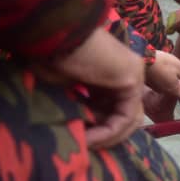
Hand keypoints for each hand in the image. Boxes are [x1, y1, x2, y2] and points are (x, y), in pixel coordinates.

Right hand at [40, 26, 144, 148]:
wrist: (52, 31)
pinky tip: (89, 140)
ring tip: (85, 146)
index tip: (78, 142)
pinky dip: (109, 132)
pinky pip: (127, 116)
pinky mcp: (133, 79)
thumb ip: (74, 108)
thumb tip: (77, 134)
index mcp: (106, 74)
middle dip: (104, 137)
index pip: (111, 110)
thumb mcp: (59, 87)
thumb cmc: (46, 53)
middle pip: (123, 116)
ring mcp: (132, 74)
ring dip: (107, 138)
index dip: (97, 131)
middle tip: (84, 149)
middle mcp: (123, 74)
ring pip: (129, 119)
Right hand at [146, 50, 179, 101]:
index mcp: (173, 89)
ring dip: (172, 83)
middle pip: (174, 91)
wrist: (143, 59)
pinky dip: (164, 79)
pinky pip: (159, 83)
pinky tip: (164, 72)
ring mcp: (154, 87)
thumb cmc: (163, 63)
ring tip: (175, 76)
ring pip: (166, 87)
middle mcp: (163, 91)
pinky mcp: (148, 81)